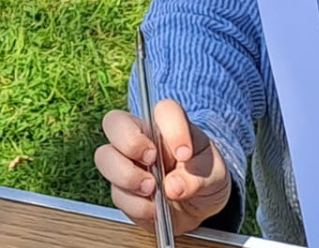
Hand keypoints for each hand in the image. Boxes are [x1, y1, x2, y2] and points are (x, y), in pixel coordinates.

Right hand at [95, 100, 232, 233]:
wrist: (198, 206)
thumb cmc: (203, 177)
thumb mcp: (214, 175)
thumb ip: (197, 178)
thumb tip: (172, 187)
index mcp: (167, 125)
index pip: (163, 109)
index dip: (173, 128)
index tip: (185, 153)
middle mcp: (141, 138)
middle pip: (114, 122)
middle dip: (130, 142)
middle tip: (151, 159)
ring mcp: (126, 163)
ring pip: (104, 157)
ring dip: (127, 176)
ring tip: (151, 188)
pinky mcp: (121, 190)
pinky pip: (117, 194)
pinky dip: (136, 205)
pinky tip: (153, 209)